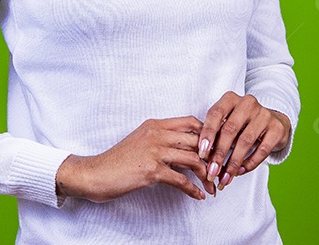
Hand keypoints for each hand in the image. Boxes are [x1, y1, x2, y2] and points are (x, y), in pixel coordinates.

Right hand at [55, 116, 216, 201]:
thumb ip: (162, 140)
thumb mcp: (141, 141)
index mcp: (155, 124)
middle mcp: (156, 134)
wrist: (96, 173)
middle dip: (214, 156)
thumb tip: (187, 150)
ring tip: (214, 187)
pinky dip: (193, 190)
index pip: (191, 122)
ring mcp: (154, 151)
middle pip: (197, 140)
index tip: (217, 149)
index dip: (209, 134)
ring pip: (193, 159)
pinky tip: (199, 196)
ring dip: (207, 175)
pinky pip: (181, 180)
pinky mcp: (151, 170)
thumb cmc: (118, 160)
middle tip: (222, 170)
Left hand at [197, 92, 289, 191]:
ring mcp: (264, 114)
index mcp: (231, 99)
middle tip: (212, 172)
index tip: (201, 154)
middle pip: (230, 129)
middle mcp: (248, 103)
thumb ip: (217, 134)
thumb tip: (204, 159)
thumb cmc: (243, 124)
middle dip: (219, 154)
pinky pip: (262, 149)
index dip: (207, 134)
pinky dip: (249, 163)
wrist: (274, 121)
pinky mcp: (277, 128)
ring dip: (233, 163)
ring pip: (245, 141)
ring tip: (225, 178)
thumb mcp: (228, 122)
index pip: (215, 114)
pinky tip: (240, 172)